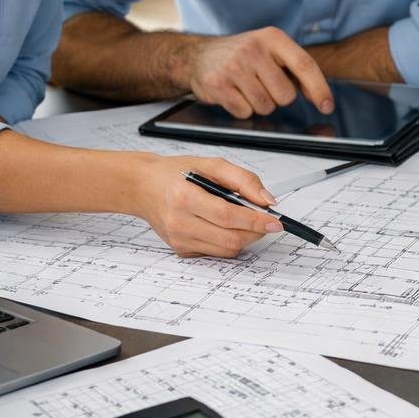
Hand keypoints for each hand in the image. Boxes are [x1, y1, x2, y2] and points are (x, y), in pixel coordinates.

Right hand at [132, 154, 282, 257]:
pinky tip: (222, 226)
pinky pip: (216, 253)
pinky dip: (227, 242)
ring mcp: (179, 239)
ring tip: (244, 220)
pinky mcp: (180, 249)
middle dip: (255, 231)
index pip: (228, 216)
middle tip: (264, 220)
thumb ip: (243, 180)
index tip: (275, 221)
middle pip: (231, 238)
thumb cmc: (176, 173)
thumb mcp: (211, 164)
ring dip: (244, 237)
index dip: (256, 220)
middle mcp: (179, 222)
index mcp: (185, 197)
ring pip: (227, 249)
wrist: (143, 186)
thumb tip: (267, 201)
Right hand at [185, 26, 333, 118]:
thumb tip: (321, 97)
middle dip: (278, 97)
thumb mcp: (269, 49)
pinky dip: (242, 109)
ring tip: (246, 88)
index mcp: (272, 38)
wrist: (197, 56)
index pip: (305, 65)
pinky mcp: (218, 85)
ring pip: (266, 107)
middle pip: (286, 95)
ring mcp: (234, 67)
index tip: (327, 106)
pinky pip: (245, 112)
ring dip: (259, 104)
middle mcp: (253, 49)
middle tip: (262, 85)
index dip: (319, 89)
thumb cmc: (242, 56)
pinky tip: (233, 94)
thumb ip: (295, 68)